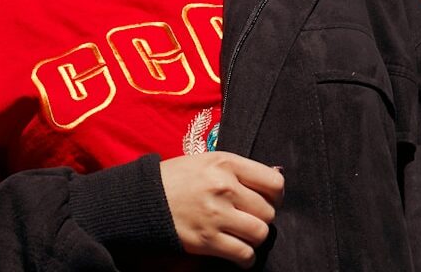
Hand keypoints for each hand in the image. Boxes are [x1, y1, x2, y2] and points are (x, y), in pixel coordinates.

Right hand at [160, 151, 284, 268]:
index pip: (274, 182)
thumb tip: (276, 177)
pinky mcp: (207, 240)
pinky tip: (238, 251)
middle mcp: (223, 187)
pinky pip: (244, 254)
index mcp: (225, 163)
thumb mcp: (207, 161)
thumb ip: (239, 169)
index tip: (267, 199)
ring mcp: (216, 215)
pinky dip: (245, 257)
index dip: (275, 195)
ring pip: (260, 233)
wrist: (144, 199)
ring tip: (242, 233)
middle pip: (268, 211)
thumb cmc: (177, 178)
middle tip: (248, 216)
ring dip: (254, 236)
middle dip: (261, 216)